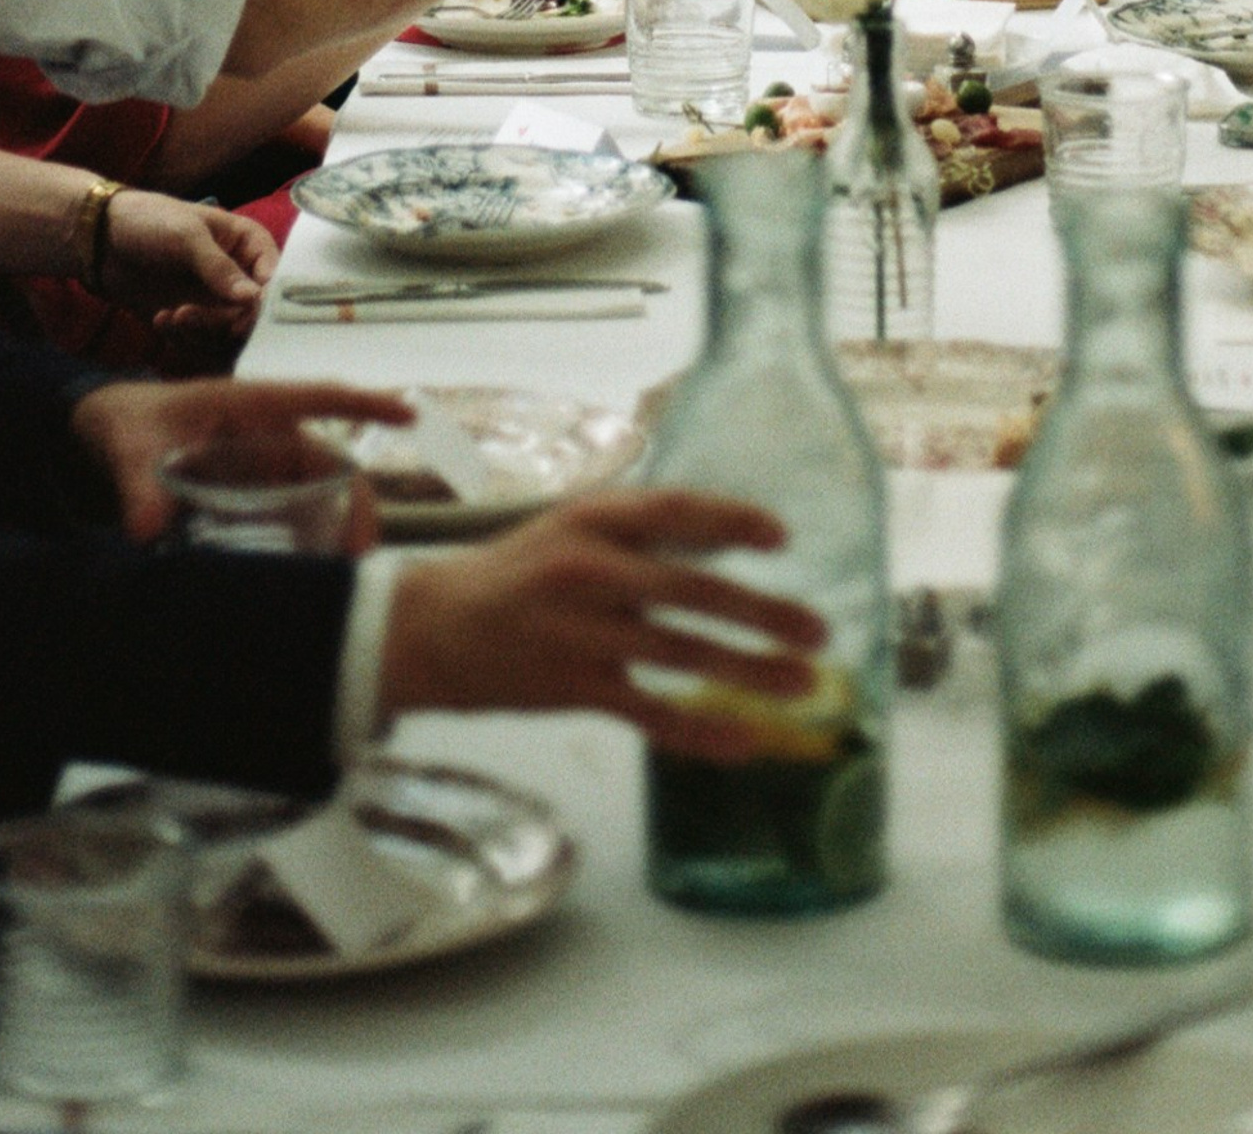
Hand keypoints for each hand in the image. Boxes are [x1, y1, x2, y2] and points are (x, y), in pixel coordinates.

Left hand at [71, 377, 409, 545]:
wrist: (108, 435)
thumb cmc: (127, 421)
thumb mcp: (128, 446)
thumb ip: (137, 485)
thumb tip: (145, 532)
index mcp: (248, 406)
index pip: (316, 398)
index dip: (363, 404)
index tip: (409, 413)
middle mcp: (266, 434)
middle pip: (327, 461)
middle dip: (354, 500)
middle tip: (361, 552)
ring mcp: (262, 465)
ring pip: (317, 492)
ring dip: (338, 526)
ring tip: (347, 574)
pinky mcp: (251, 495)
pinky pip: (293, 515)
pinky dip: (309, 542)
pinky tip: (312, 580)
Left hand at [98, 186, 275, 329]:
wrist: (100, 239)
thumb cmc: (149, 221)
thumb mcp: (186, 237)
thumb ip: (220, 268)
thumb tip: (254, 299)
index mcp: (246, 243)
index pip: (275, 275)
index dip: (266, 298)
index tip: (244, 315)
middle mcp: (238, 274)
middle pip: (253, 312)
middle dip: (225, 320)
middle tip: (192, 316)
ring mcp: (214, 299)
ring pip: (229, 333)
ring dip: (202, 332)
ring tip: (172, 317)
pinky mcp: (192, 319)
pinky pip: (201, 342)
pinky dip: (183, 337)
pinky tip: (160, 319)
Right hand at [376, 491, 828, 753]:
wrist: (433, 629)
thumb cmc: (518, 574)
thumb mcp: (571, 529)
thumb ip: (638, 534)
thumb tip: (722, 538)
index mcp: (591, 519)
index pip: (673, 510)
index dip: (729, 521)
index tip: (780, 538)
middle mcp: (589, 571)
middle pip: (690, 589)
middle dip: (761, 611)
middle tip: (819, 630)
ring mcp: (581, 632)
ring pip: (680, 653)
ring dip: (748, 670)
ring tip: (803, 684)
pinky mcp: (573, 688)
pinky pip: (648, 712)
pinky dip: (699, 728)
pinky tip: (744, 741)